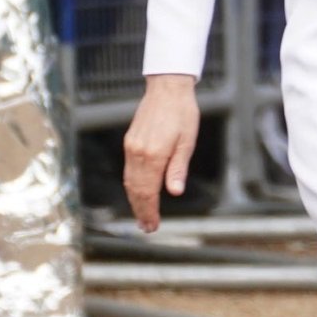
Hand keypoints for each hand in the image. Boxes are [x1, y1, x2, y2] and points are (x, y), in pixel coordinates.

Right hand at [124, 74, 199, 229]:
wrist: (167, 88)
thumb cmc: (182, 113)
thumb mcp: (187, 141)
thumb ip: (178, 168)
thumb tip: (175, 191)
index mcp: (154, 154)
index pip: (148, 191)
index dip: (150, 211)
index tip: (152, 225)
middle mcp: (138, 153)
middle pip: (135, 190)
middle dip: (141, 211)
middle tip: (147, 228)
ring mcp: (131, 147)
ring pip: (129, 181)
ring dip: (135, 201)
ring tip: (142, 216)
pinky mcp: (130, 142)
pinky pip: (128, 170)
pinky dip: (132, 186)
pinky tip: (138, 193)